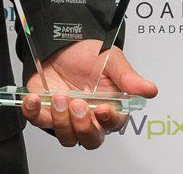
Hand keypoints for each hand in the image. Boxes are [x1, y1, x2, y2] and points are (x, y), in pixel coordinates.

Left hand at [21, 41, 157, 149]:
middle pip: (90, 139)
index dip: (109, 120)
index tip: (103, 109)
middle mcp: (88, 117)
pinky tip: (32, 99)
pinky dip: (33, 113)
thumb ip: (128, 76)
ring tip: (58, 97)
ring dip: (60, 120)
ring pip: (66, 136)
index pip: (113, 124)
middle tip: (77, 104)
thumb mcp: (110, 59)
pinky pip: (38, 121)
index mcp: (109, 107)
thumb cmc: (88, 55)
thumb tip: (150, 89)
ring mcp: (66, 117)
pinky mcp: (44, 111)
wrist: (61, 44)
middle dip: (83, 126)